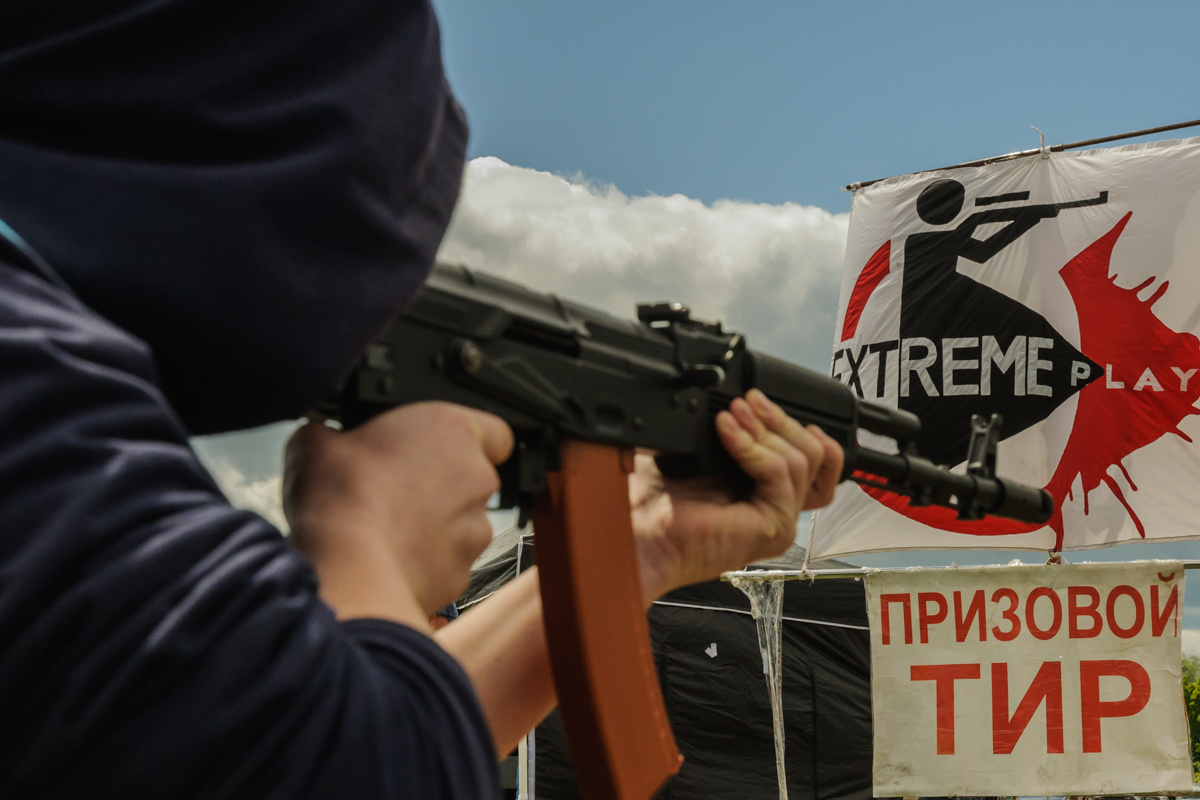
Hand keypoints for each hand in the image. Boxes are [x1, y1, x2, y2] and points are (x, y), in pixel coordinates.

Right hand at [284, 402, 512, 622]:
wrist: (349, 570)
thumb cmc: (342, 498)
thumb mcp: (314, 444)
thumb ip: (328, 433)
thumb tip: (319, 439)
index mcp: (452, 431)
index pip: (494, 430)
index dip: (468, 438)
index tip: (438, 446)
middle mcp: (476, 479)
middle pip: (471, 478)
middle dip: (439, 483)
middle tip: (393, 487)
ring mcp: (474, 530)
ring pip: (461, 523)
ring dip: (433, 523)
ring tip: (385, 526)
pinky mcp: (461, 574)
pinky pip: (447, 563)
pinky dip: (424, 561)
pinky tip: (387, 557)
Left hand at [630, 389, 842, 600]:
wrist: (642, 533)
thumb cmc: (657, 502)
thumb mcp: (696, 451)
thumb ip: (724, 428)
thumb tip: (735, 399)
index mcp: (766, 492)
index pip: (815, 460)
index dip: (796, 426)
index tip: (761, 401)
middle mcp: (779, 508)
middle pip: (814, 455)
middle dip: (780, 420)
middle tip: (748, 401)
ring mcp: (780, 520)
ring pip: (802, 460)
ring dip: (765, 429)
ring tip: (732, 415)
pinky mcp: (774, 526)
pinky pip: (778, 473)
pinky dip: (752, 446)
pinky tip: (726, 432)